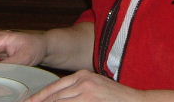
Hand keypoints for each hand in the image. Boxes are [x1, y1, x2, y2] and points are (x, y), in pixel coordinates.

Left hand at [26, 69, 142, 101]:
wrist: (134, 101)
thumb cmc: (114, 98)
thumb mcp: (94, 87)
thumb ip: (76, 91)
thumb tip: (56, 98)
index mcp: (81, 75)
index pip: (53, 88)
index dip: (38, 98)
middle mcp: (82, 81)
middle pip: (53, 96)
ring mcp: (86, 92)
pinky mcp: (89, 101)